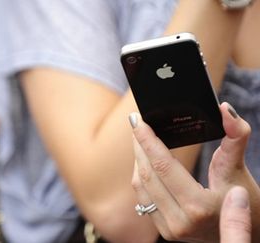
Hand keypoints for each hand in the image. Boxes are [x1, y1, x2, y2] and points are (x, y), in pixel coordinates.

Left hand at [130, 102, 259, 241]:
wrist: (246, 236)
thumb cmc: (246, 203)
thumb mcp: (239, 170)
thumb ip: (235, 137)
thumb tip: (224, 109)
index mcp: (198, 207)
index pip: (163, 166)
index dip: (147, 140)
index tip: (138, 120)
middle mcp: (180, 222)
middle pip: (147, 174)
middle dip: (139, 145)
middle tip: (136, 122)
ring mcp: (169, 230)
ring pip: (141, 187)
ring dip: (138, 160)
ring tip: (140, 138)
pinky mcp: (164, 231)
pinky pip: (144, 199)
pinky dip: (142, 176)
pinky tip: (144, 161)